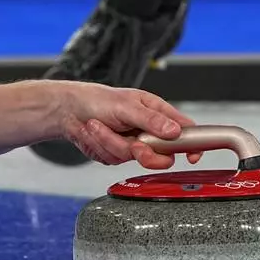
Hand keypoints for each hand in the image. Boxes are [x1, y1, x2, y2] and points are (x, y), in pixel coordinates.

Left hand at [53, 83, 201, 168]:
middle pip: (163, 155)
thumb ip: (150, 120)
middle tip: (135, 145)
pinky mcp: (115, 154)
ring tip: (96, 125)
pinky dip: (100, 146)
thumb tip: (175, 131)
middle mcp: (147, 130)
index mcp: (156, 113)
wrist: (67, 110)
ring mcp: (132, 144)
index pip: (185, 131)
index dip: (193, 145)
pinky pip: (114, 159)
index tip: (192, 156)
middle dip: (147, 153)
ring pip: (133, 158)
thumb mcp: (125, 105)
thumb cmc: (97, 100)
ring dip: (110, 142)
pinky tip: (92, 132)